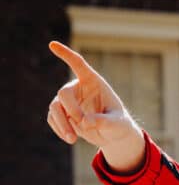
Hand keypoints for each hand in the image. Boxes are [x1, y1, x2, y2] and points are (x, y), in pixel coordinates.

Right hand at [47, 41, 145, 172]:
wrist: (114, 136)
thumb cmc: (120, 125)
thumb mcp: (118, 124)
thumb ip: (104, 121)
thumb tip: (84, 122)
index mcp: (94, 82)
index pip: (78, 64)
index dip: (66, 55)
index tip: (52, 45)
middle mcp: (78, 88)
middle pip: (64, 93)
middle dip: (71, 109)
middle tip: (82, 123)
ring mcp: (68, 101)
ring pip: (55, 107)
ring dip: (62, 123)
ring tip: (72, 139)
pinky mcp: (62, 114)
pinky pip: (53, 119)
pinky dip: (60, 129)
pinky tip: (71, 138)